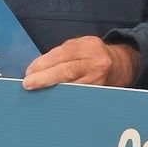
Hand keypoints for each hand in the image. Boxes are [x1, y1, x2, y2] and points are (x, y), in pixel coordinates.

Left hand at [22, 36, 139, 90]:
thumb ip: (60, 54)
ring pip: (71, 87)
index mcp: (89, 46)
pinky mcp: (98, 94)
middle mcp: (96, 63)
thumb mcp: (79, 46)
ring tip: (37, 93)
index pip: (63, 54)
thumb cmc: (92, 55)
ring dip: (51, 91)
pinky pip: (77, 97)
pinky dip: (62, 98)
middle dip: (45, 78)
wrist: (119, 66)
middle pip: (67, 71)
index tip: (29, 72)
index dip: (44, 63)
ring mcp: (99, 81)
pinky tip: (51, 100)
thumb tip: (35, 69)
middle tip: (29, 84)